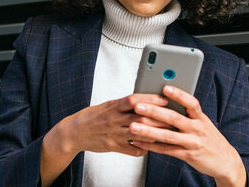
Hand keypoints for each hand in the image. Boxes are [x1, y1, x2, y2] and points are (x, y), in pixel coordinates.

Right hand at [53, 93, 169, 156]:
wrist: (74, 132)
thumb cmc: (94, 116)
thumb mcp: (108, 105)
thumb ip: (125, 103)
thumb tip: (146, 99)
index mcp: (113, 106)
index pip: (134, 99)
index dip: (150, 98)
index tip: (164, 98)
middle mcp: (114, 119)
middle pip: (140, 117)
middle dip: (159, 117)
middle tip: (173, 116)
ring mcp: (114, 134)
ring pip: (139, 133)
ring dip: (155, 133)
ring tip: (167, 131)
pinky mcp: (114, 147)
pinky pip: (133, 150)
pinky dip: (144, 149)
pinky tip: (151, 146)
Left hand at [129, 86, 246, 186]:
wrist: (225, 161)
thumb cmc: (208, 138)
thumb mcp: (203, 123)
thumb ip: (188, 113)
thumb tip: (166, 98)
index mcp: (201, 118)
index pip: (191, 103)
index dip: (178, 95)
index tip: (165, 88)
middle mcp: (197, 128)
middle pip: (174, 118)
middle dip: (154, 111)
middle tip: (138, 106)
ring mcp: (192, 143)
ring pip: (167, 135)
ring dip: (148, 131)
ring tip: (133, 126)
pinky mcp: (188, 155)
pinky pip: (166, 150)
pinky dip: (151, 147)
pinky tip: (139, 142)